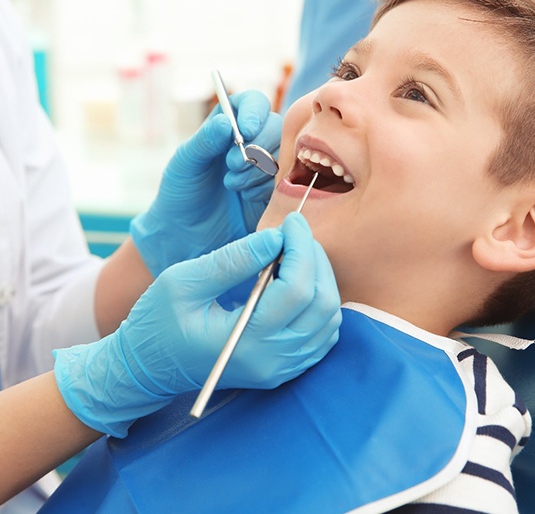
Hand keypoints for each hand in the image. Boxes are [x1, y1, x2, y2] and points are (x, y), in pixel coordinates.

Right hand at [53, 214, 341, 436]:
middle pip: (322, 303)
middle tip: (295, 233)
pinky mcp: (283, 368)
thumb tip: (276, 238)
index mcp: (244, 342)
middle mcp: (271, 361)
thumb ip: (232, 260)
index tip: (291, 222)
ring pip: (329, 319)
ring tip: (296, 253)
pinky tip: (299, 281)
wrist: (147, 368)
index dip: (301, 249)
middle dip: (314, 259)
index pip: (296, 291)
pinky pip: (323, 334)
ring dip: (321, 279)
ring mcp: (280, 369)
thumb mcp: (182, 282)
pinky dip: (321, 302)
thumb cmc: (156, 323)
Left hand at [130, 90, 281, 276]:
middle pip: (275, 127)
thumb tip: (226, 121)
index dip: (254, 112)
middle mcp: (252, 141)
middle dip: (256, 145)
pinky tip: (245, 197)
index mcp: (228, 125)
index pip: (253, 103)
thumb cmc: (180, 194)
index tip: (245, 130)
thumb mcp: (185, 163)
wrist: (186, 237)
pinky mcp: (276, 191)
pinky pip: (285, 181)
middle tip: (231, 165)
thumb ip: (204, 141)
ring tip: (232, 185)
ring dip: (258, 169)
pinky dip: (265, 187)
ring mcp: (267, 166)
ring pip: (283, 154)